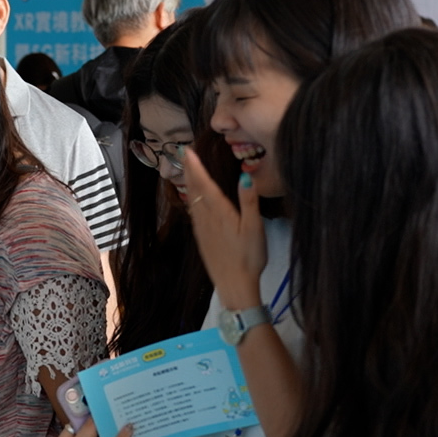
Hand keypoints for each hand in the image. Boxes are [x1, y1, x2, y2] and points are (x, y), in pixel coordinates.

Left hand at [182, 149, 267, 311]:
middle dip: (188, 171)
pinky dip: (191, 200)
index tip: (187, 151)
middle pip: (194, 190)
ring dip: (188, 184)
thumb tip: (244, 175)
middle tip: (183, 155)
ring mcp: (202, 230)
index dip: (195, 166)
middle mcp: (206, 218)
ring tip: (186, 171)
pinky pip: (193, 213)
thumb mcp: (254, 227)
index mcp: (219, 212)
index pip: (204, 183)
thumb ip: (249, 201)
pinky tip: (192, 200)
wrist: (234, 285)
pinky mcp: (202, 239)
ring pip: (191, 201)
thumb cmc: (248, 257)